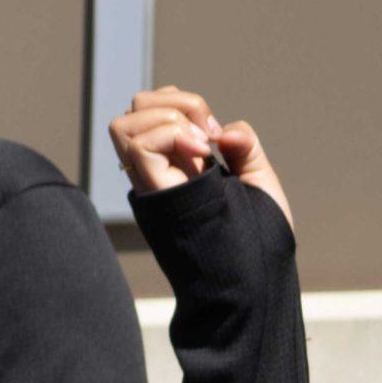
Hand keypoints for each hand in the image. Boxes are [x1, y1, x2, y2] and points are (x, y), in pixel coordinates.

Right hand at [108, 87, 293, 230]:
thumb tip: (226, 131)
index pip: (154, 107)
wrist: (254, 279)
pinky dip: (169, 135)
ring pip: (123, 124)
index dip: (182, 103)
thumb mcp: (258, 181)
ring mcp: (151, 181)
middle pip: (135, 107)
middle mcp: (157, 168)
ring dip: (167, 119)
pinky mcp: (154, 193)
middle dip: (176, 103)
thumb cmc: (256, 239)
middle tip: (208, 136)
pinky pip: (139, 146)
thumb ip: (245, 147)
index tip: (215, 133)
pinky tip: (201, 157)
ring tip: (200, 145)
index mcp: (177, 161)